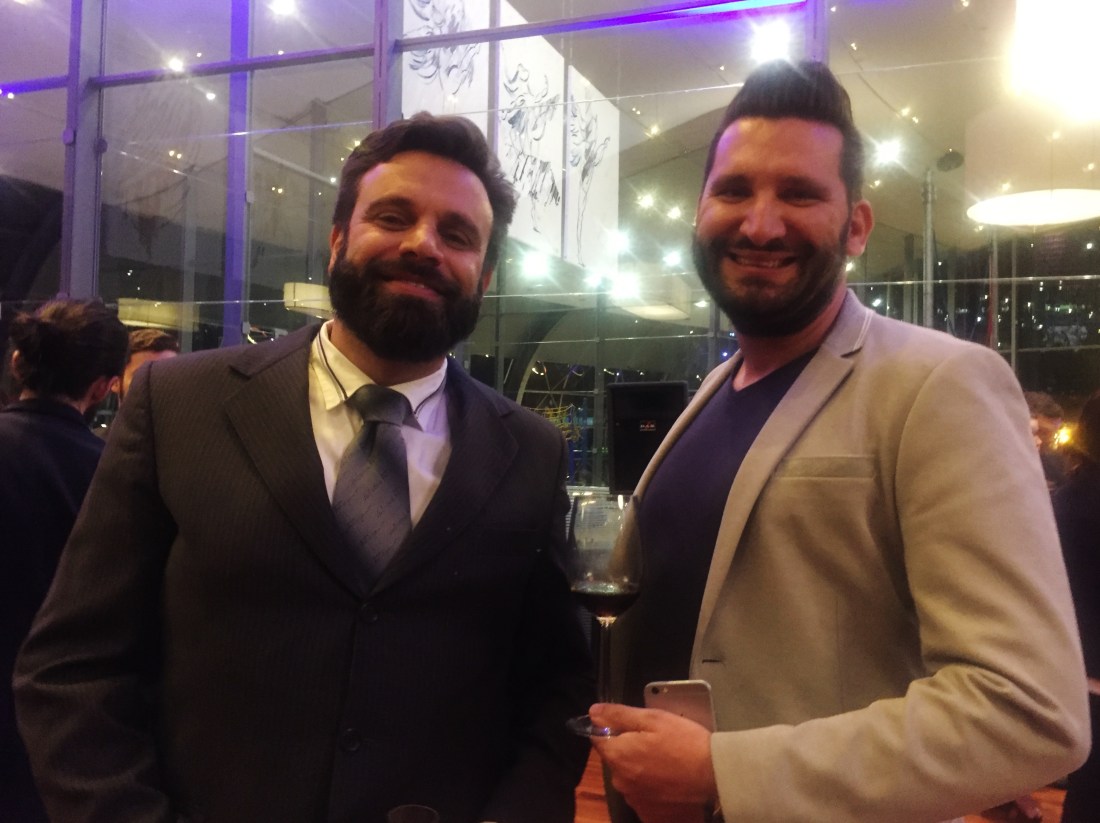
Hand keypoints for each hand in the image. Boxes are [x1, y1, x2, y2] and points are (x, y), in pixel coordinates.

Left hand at [589, 703, 716, 821]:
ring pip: (628, 777)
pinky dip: (650, 786)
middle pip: (615, 758)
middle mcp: (620, 782)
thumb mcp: (652, 719)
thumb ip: (619, 715)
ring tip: (665, 761)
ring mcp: (634, 800)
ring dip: (639, 768)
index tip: (632, 726)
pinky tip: (668, 779)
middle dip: (628, 748)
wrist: (715, 775)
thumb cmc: (683, 742)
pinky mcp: (649, 813)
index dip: (612, 728)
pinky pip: (642, 794)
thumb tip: (593, 712)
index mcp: (618, 756)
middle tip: (655, 741)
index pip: (598, 738)